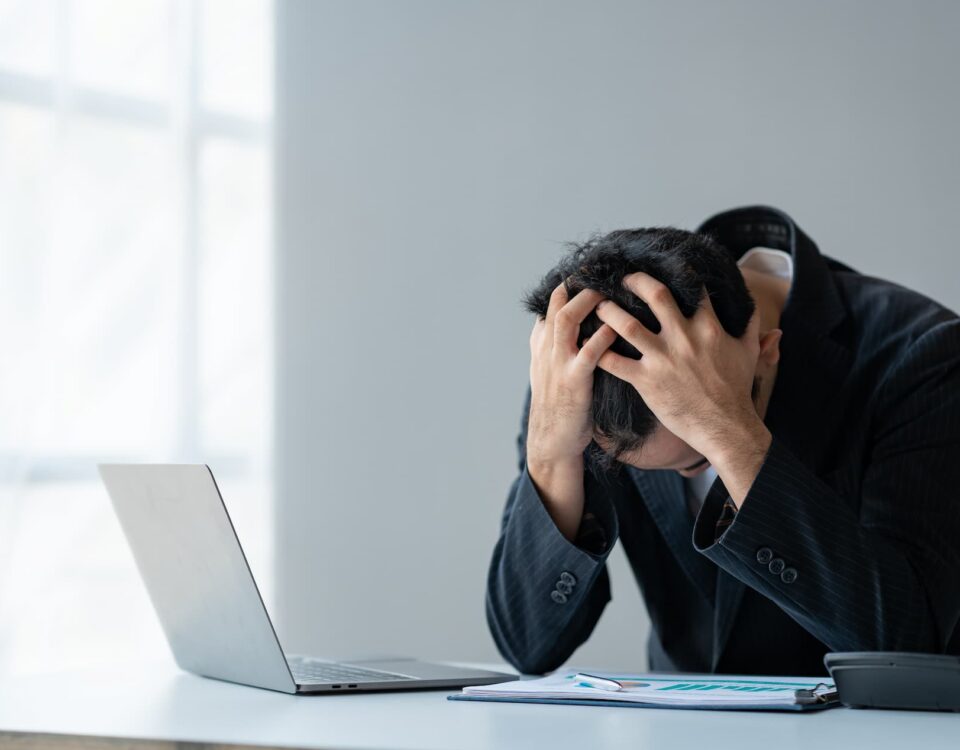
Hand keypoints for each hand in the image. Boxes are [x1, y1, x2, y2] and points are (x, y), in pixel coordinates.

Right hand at [526, 282, 616, 468]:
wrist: (552, 441)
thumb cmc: (558, 406)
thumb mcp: (548, 371)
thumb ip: (552, 346)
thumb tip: (559, 323)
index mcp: (542, 346)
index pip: (551, 305)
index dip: (568, 287)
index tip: (588, 273)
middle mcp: (546, 351)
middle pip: (558, 305)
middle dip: (579, 285)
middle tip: (602, 273)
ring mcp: (558, 365)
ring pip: (566, 321)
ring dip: (588, 302)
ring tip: (609, 290)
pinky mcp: (574, 382)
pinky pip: (588, 353)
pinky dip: (602, 336)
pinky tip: (617, 327)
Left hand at [594, 272, 771, 501]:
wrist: (726, 428)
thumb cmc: (736, 392)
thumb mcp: (748, 355)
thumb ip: (753, 331)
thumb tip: (768, 317)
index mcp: (708, 327)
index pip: (692, 289)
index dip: (678, 274)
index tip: (663, 268)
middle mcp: (683, 337)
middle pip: (655, 295)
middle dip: (635, 281)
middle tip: (622, 278)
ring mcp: (663, 359)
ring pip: (626, 325)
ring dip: (608, 312)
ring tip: (598, 305)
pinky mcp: (646, 382)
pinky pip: (614, 362)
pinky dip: (597, 352)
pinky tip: (586, 344)